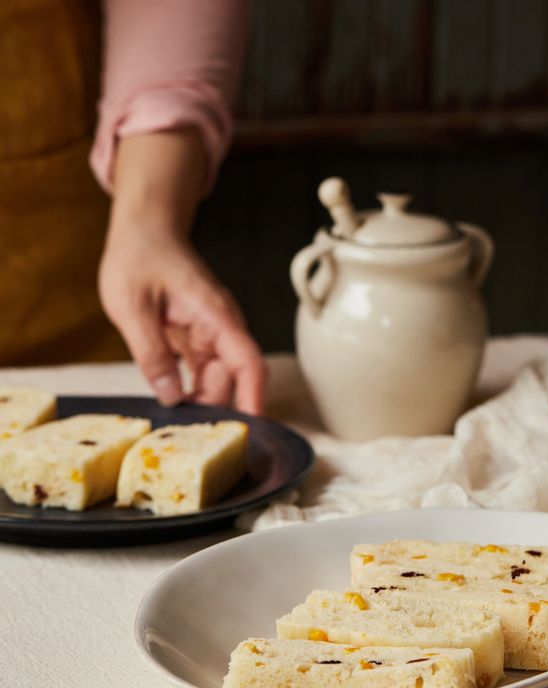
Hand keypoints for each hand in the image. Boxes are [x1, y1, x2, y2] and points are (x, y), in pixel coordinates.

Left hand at [99, 226, 266, 414]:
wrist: (145, 230)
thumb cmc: (140, 257)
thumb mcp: (132, 308)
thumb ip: (151, 354)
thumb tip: (170, 396)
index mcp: (215, 315)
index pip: (247, 362)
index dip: (253, 396)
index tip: (252, 426)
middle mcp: (221, 326)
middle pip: (233, 377)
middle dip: (219, 408)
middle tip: (192, 436)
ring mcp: (212, 332)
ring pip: (219, 377)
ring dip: (204, 400)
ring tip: (180, 424)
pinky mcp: (199, 337)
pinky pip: (204, 370)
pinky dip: (193, 388)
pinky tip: (176, 403)